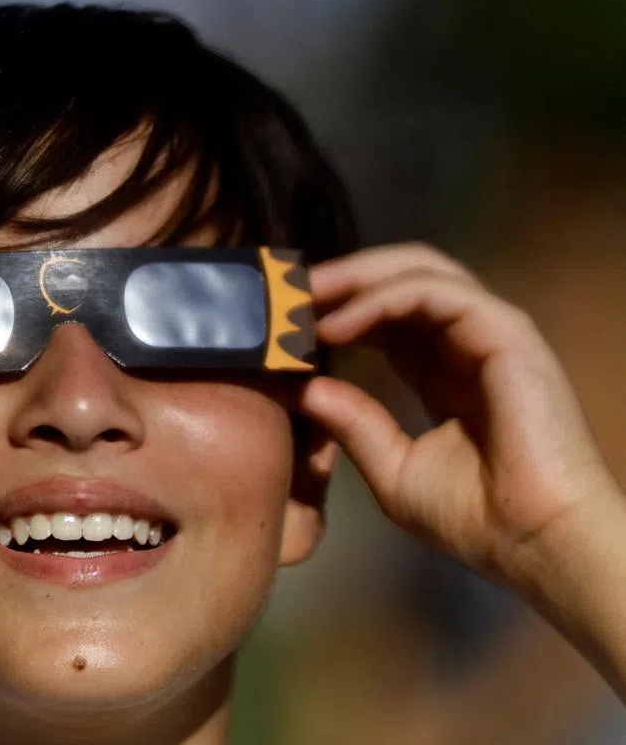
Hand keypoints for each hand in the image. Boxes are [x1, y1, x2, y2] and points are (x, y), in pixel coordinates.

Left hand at [297, 242, 623, 590]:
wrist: (531, 543)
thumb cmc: (472, 517)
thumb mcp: (391, 468)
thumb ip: (351, 423)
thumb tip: (302, 389)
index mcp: (441, 371)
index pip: (385, 316)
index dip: (336, 308)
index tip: (283, 319)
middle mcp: (464, 343)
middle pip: (399, 279)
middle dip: (341, 278)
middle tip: (284, 293)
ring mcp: (488, 333)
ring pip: (419, 271)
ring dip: (354, 278)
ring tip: (302, 298)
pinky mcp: (505, 333)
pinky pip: (436, 293)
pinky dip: (382, 299)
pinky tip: (338, 323)